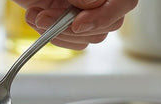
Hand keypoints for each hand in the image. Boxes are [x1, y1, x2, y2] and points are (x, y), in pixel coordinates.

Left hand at [13, 0, 138, 49]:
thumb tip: (91, 3)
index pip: (124, 2)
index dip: (105, 15)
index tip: (78, 23)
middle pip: (110, 24)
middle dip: (73, 26)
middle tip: (45, 17)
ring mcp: (88, 11)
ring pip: (92, 37)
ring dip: (59, 31)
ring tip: (36, 15)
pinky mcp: (72, 23)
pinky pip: (74, 42)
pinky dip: (52, 35)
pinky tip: (36, 17)